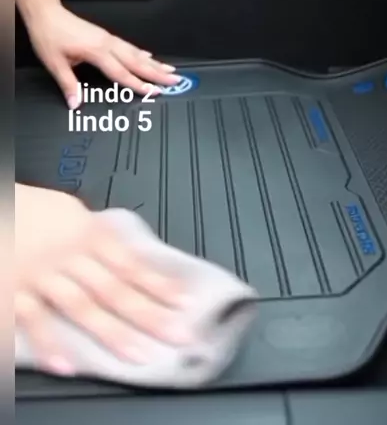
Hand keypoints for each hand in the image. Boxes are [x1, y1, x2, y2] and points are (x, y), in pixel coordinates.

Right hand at [15, 185, 190, 375]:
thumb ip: (96, 234)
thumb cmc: (32, 207)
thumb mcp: (71, 211)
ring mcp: (43, 277)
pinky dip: (49, 344)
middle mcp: (70, 257)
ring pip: (82, 307)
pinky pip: (33, 320)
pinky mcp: (14, 292)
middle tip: (176, 335)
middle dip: (147, 314)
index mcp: (88, 235)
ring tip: (138, 354)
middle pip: (114, 290)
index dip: (158, 285)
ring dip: (112, 333)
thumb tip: (120, 250)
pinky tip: (68, 365)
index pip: (130, 265)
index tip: (184, 303)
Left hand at [25, 2, 181, 108]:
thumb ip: (68, 85)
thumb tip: (76, 103)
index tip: (153, 92)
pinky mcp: (106, 36)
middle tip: (175, 80)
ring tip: (170, 70)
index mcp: (97, 51)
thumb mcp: (54, 63)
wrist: (46, 13)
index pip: (122, 73)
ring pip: (137, 53)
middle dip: (158, 73)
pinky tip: (149, 57)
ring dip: (155, 63)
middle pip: (137, 62)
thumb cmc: (49, 35)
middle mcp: (107, 44)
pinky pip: (129, 47)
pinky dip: (142, 53)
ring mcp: (108, 39)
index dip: (138, 85)